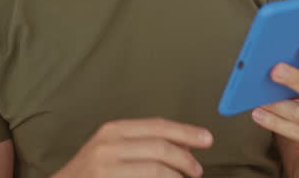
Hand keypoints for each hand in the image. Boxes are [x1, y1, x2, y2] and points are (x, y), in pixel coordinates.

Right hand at [52, 118, 212, 177]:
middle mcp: (108, 146)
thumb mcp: (113, 149)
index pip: (158, 126)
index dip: (186, 132)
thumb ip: (144, 143)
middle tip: (196, 170)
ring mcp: (106, 167)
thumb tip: (185, 145)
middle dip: (185, 160)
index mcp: (114, 130)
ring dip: (176, 176)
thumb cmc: (91, 172)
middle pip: (160, 148)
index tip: (207, 139)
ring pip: (156, 170)